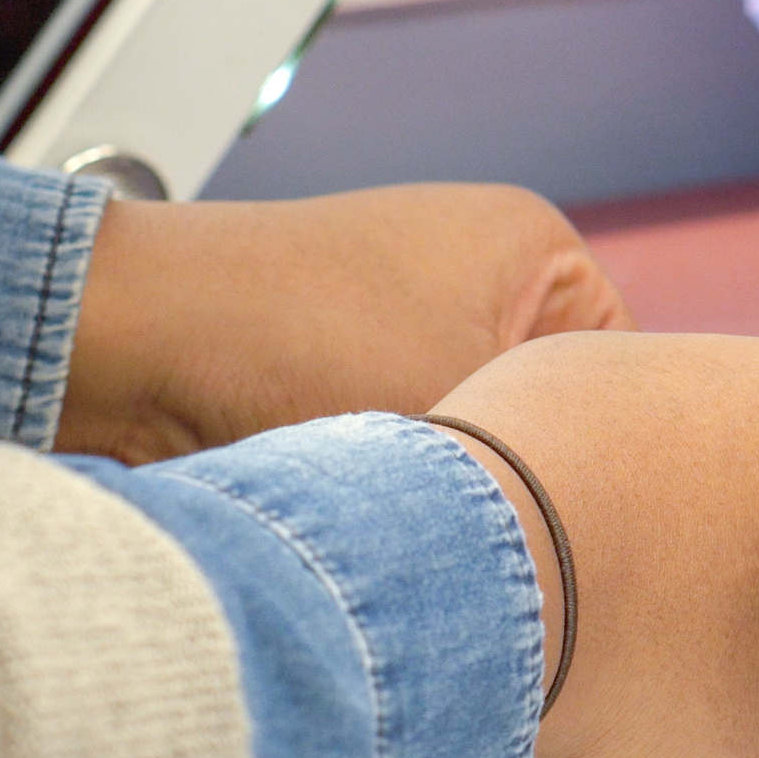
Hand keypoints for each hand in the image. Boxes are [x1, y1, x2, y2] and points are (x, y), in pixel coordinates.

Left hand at [53, 184, 634, 463]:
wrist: (130, 344)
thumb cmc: (289, 336)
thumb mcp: (469, 402)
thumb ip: (563, 452)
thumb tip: (621, 505)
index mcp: (534, 242)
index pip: (628, 368)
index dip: (610, 448)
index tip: (588, 509)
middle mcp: (480, 269)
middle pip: (558, 405)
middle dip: (533, 467)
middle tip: (513, 515)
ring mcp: (415, 315)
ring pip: (488, 433)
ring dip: (467, 479)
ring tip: (442, 507)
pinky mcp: (355, 366)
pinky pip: (424, 441)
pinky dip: (415, 479)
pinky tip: (400, 510)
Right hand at [427, 331, 758, 757]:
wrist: (486, 568)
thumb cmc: (550, 443)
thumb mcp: (649, 369)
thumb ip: (713, 418)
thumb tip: (704, 454)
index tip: (699, 474)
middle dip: (747, 560)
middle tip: (644, 547)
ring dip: (703, 643)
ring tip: (601, 612)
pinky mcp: (753, 751)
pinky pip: (707, 731)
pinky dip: (657, 715)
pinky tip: (594, 676)